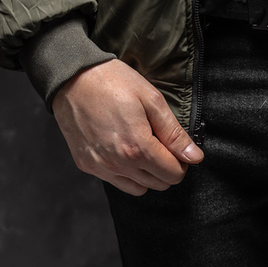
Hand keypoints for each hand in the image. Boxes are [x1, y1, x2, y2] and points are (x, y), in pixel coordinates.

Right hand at [51, 58, 203, 195]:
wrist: (73, 78)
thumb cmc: (114, 82)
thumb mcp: (151, 99)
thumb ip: (174, 133)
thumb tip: (195, 157)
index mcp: (137, 147)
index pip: (173, 174)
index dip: (182, 160)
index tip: (177, 145)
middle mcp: (118, 164)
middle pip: (158, 184)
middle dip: (166, 167)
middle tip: (161, 142)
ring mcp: (100, 168)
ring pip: (138, 188)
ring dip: (147, 173)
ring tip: (143, 145)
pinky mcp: (87, 166)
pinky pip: (115, 182)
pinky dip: (126, 172)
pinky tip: (124, 148)